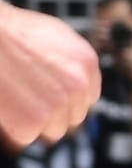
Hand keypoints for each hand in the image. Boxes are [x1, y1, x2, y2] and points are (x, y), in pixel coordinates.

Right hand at [0, 6, 101, 145]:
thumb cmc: (12, 32)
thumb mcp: (54, 36)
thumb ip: (70, 61)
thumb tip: (75, 81)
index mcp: (87, 62)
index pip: (88, 98)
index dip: (68, 99)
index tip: (54, 97)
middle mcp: (78, 85)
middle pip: (74, 116)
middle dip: (54, 111)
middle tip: (30, 96)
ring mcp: (58, 104)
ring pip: (54, 130)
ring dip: (36, 120)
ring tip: (17, 95)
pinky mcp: (33, 121)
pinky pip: (28, 135)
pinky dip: (15, 125)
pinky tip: (8, 103)